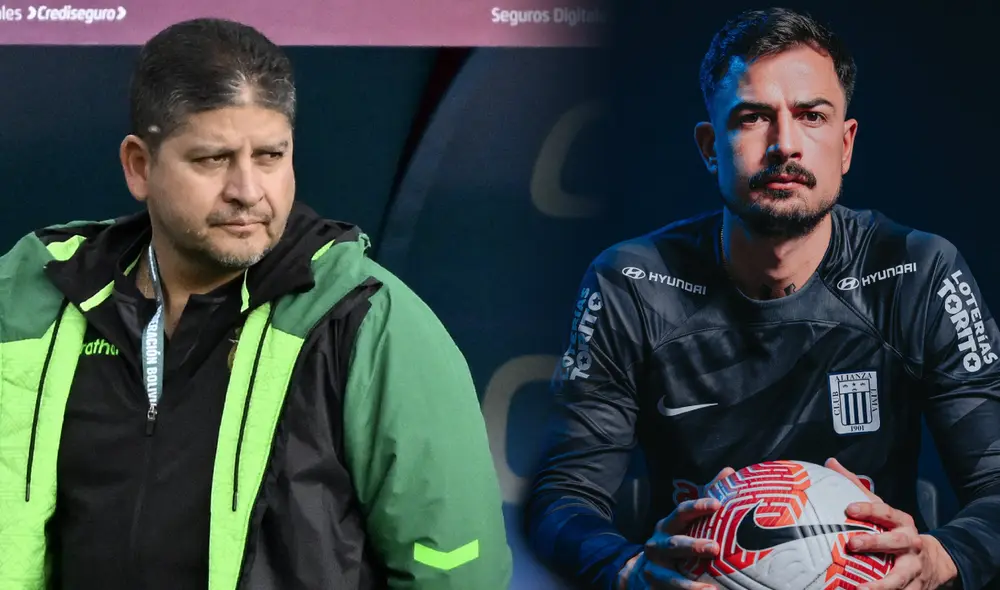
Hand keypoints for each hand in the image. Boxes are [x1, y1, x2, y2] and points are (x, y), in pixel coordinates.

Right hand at [618, 467, 734, 589]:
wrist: (641, 572)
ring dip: (688, 584)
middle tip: (715, 548)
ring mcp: (654, 569)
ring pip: (669, 576)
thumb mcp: (685, 521)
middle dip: (693, 546)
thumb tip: (729, 471)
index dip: (698, 507)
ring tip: (710, 589)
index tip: (718, 504)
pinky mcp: (654, 587)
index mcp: (668, 526)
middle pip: (674, 544)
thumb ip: (706, 497)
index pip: (681, 512)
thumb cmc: (674, 541)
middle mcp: (657, 545)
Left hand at [825, 458, 957, 589]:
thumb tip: (831, 463)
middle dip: (875, 543)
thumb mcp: (881, 510)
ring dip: (881, 585)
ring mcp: (913, 568)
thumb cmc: (896, 531)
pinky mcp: (913, 588)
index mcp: (901, 522)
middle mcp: (910, 544)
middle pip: (896, 542)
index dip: (868, 509)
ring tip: (861, 589)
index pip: (885, 512)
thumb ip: (856, 487)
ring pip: (899, 577)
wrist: (934, 561)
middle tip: (852, 544)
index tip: (849, 509)